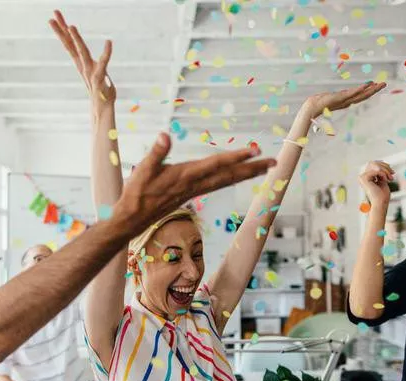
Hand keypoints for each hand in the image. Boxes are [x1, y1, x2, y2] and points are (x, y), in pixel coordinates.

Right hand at [49, 10, 114, 108]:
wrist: (102, 108)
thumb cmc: (101, 92)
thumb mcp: (98, 75)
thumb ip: (97, 65)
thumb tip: (95, 59)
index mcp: (81, 63)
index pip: (69, 44)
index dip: (62, 31)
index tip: (54, 18)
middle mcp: (83, 65)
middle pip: (70, 44)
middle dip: (62, 29)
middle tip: (54, 14)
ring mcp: (90, 71)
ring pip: (82, 52)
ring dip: (77, 39)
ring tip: (71, 26)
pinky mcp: (100, 77)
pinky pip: (104, 63)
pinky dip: (106, 53)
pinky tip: (109, 42)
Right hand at [113, 133, 275, 233]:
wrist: (132, 219)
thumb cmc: (136, 194)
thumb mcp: (143, 170)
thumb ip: (156, 153)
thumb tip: (165, 136)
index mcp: (185, 176)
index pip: (215, 164)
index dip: (235, 157)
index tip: (254, 150)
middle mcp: (194, 184)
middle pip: (229, 175)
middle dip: (252, 168)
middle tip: (274, 162)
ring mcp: (194, 190)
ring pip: (226, 181)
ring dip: (247, 174)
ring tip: (265, 167)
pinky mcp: (191, 193)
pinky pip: (218, 184)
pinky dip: (232, 178)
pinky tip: (239, 176)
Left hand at [304, 82, 385, 118]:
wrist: (311, 108)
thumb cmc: (317, 105)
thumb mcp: (328, 101)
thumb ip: (332, 100)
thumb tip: (335, 102)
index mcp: (345, 102)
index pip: (359, 96)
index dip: (368, 91)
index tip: (376, 85)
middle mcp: (347, 101)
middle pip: (363, 95)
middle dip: (374, 90)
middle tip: (384, 84)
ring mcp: (344, 100)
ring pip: (360, 94)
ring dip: (371, 89)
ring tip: (380, 84)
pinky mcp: (341, 98)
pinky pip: (353, 93)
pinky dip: (360, 89)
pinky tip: (368, 84)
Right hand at [358, 160, 393, 206]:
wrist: (381, 202)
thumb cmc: (383, 195)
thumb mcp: (383, 179)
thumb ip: (381, 171)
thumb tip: (383, 162)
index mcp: (366, 177)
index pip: (373, 164)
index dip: (384, 165)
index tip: (392, 172)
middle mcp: (362, 177)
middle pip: (373, 163)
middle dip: (385, 166)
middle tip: (392, 173)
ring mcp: (362, 177)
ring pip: (374, 165)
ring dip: (385, 171)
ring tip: (389, 178)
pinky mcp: (363, 178)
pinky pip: (376, 171)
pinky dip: (383, 174)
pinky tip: (385, 180)